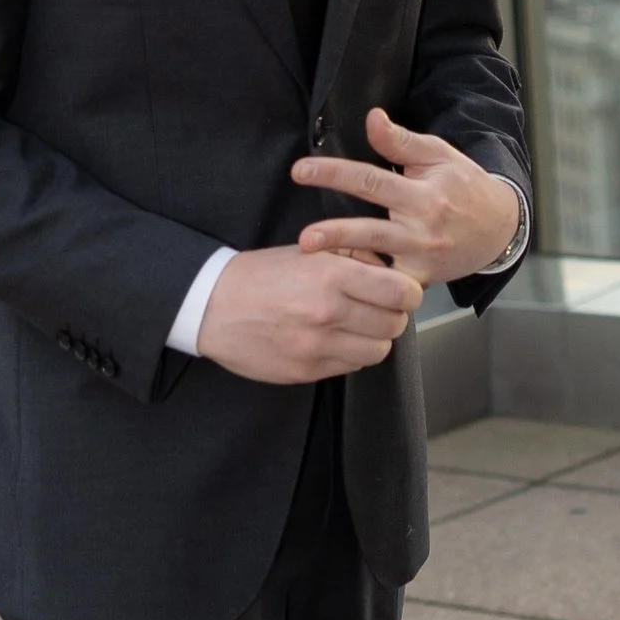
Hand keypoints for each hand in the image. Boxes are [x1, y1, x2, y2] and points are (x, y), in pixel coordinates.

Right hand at [195, 243, 419, 382]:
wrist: (211, 305)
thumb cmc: (262, 274)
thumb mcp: (309, 249)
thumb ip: (354, 257)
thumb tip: (389, 271)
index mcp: (332, 275)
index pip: (402, 292)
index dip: (408, 292)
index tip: (401, 291)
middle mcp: (328, 312)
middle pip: (395, 324)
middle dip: (392, 315)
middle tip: (378, 308)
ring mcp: (317, 345)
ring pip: (378, 350)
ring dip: (374, 338)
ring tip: (356, 325)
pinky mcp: (307, 370)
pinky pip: (351, 367)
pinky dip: (352, 354)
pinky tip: (335, 339)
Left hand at [291, 107, 524, 288]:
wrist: (499, 228)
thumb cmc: (463, 185)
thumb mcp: (438, 155)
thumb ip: (400, 141)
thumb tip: (371, 117)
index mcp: (424, 195)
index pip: (371, 181)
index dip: (333, 174)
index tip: (300, 171)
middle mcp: (423, 230)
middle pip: (371, 230)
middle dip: (335, 232)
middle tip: (303, 237)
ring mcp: (422, 259)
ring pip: (378, 263)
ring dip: (344, 262)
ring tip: (311, 260)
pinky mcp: (421, 280)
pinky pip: (388, 286)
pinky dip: (365, 285)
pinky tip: (340, 283)